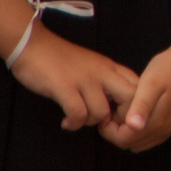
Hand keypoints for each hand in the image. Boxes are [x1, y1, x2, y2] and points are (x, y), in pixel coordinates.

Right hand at [9, 23, 139, 131]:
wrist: (32, 45)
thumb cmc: (61, 60)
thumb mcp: (92, 66)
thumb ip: (107, 81)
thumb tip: (117, 106)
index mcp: (111, 67)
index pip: (139, 87)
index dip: (134, 107)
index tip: (117, 116)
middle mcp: (103, 71)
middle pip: (130, 99)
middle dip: (121, 118)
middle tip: (103, 125)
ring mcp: (84, 78)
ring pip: (102, 112)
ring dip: (90, 123)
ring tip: (77, 120)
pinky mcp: (64, 86)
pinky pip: (78, 114)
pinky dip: (74, 124)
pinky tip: (66, 122)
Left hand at [105, 42, 170, 151]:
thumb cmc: (170, 68)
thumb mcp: (151, 83)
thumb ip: (142, 106)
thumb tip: (133, 126)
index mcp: (156, 123)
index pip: (123, 140)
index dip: (109, 130)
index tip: (107, 111)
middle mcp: (164, 130)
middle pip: (130, 144)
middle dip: (117, 132)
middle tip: (115, 109)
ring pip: (141, 142)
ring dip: (129, 132)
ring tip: (125, 109)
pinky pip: (152, 136)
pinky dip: (140, 130)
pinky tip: (139, 111)